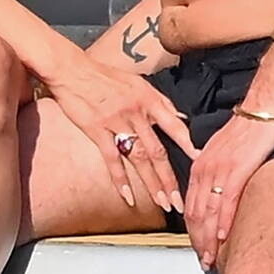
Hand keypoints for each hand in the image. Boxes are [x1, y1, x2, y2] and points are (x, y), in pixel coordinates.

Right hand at [44, 56, 195, 212]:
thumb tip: (181, 118)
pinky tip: (128, 197)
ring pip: (139, 158)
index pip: (175, 126)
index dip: (188, 145)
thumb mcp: (138, 82)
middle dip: (170, 179)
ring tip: (161, 203)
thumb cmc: (104, 75)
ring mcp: (117, 123)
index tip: (201, 163)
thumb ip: (160, 102)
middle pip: (158, 151)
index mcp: (149, 100)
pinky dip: (120, 180)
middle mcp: (137, 113)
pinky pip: (112, 160)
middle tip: (179, 201)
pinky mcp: (97, 131)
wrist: (72, 70)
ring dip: (152, 183)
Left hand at [185, 113, 273, 268]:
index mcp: (200, 166)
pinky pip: (226, 201)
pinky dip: (223, 222)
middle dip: (198, 242)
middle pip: (195, 214)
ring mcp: (219, 170)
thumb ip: (219, 173)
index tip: (198, 249)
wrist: (265, 107)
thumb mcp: (225, 152)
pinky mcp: (237, 169)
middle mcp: (204, 169)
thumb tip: (220, 195)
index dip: (193, 232)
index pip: (190, 206)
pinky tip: (224, 238)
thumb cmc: (250, 129)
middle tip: (204, 263)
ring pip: (207, 212)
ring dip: (208, 239)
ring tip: (212, 259)